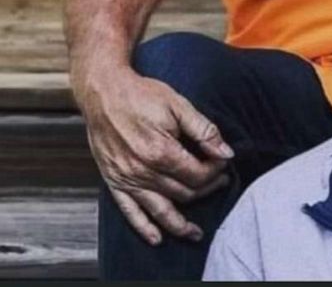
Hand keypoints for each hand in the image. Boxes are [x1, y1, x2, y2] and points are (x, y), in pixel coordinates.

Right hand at [80, 66, 234, 244]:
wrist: (105, 94)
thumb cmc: (142, 95)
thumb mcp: (179, 105)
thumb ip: (204, 130)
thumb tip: (226, 152)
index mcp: (161, 151)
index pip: (197, 174)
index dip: (215, 169)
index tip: (223, 160)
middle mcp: (143, 171)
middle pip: (183, 192)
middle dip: (206, 188)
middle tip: (220, 180)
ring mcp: (127, 180)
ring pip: (160, 210)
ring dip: (180, 223)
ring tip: (196, 232)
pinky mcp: (114, 182)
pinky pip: (130, 213)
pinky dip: (144, 228)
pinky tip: (157, 237)